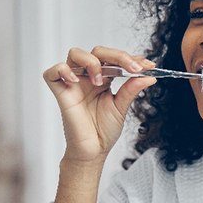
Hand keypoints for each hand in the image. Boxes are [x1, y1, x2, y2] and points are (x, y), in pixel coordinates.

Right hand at [43, 46, 156, 163]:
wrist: (93, 150)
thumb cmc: (104, 131)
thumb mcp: (122, 107)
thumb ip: (132, 90)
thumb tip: (149, 76)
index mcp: (104, 79)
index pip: (115, 59)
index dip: (131, 59)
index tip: (149, 65)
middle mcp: (88, 77)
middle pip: (98, 51)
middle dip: (118, 56)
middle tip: (133, 69)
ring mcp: (73, 83)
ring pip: (75, 54)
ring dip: (92, 62)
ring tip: (101, 81)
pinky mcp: (61, 92)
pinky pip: (52, 72)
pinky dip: (63, 70)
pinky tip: (76, 81)